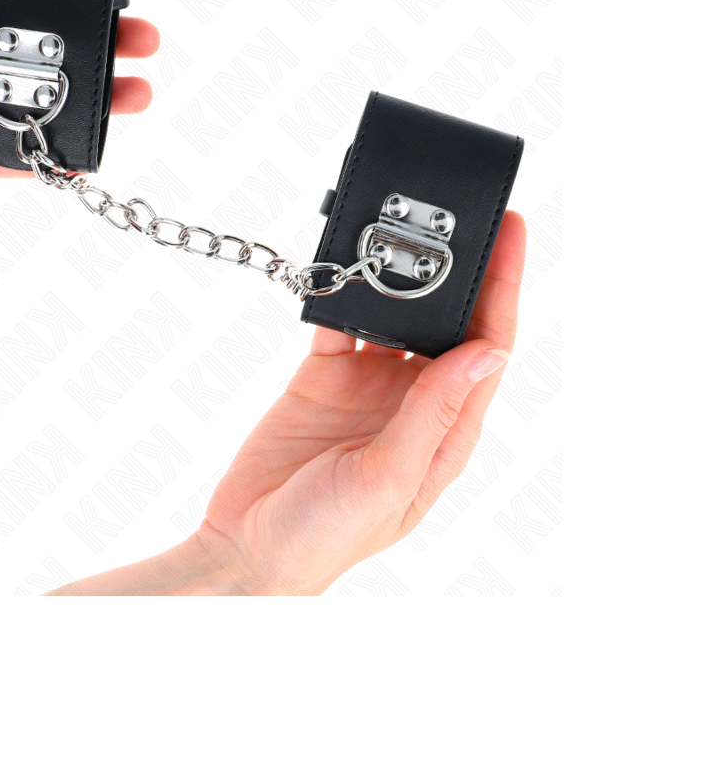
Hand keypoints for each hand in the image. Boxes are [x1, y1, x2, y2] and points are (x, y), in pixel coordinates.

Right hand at [50, 211, 525, 594]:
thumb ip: (433, 413)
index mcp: (446, 430)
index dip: (505, 286)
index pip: (489, 345)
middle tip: (467, 207)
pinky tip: (342, 255)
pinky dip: (341, 285)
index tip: (510, 231)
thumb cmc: (325, 538)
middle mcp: (414, 400)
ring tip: (401, 221)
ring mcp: (369, 384)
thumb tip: (488, 353)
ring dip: (401, 270)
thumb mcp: (387, 477)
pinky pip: (339, 316)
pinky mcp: (323, 374)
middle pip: (450, 318)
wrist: (247, 549)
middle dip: (463, 264)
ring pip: (396, 310)